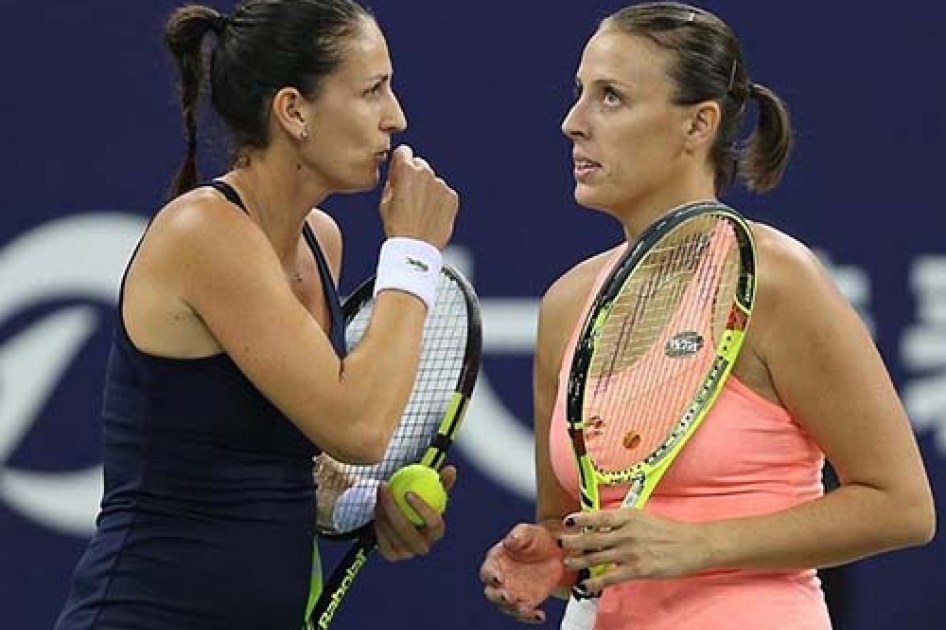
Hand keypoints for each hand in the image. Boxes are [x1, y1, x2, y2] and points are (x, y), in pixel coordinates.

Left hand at [374, 465, 456, 560]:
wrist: (404, 521)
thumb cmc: (421, 502)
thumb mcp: (432, 490)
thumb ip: (441, 481)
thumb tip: (450, 469)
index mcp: (436, 532)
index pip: (434, 523)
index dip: (422, 509)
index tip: (408, 492)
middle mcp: (423, 546)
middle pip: (406, 531)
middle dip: (393, 510)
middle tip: (386, 489)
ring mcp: (406, 553)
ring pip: (391, 532)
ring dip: (382, 511)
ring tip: (381, 491)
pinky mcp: (391, 555)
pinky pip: (380, 537)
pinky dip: (378, 520)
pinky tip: (377, 504)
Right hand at [379, 144, 458, 249]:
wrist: (417, 248)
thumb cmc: (398, 227)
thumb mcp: (385, 202)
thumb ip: (392, 182)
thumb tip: (397, 175)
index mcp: (406, 171)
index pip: (404, 152)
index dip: (400, 162)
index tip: (400, 171)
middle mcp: (426, 174)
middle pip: (420, 166)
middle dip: (415, 176)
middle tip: (410, 196)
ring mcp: (441, 185)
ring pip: (432, 181)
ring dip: (428, 190)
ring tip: (420, 211)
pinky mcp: (452, 197)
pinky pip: (444, 194)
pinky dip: (439, 201)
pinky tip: (431, 215)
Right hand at [479, 523, 566, 623]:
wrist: (556, 551)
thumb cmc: (537, 539)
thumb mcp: (529, 531)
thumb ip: (518, 535)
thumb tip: (508, 541)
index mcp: (497, 560)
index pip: (487, 571)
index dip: (491, 576)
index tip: (499, 578)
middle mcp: (501, 578)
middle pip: (492, 593)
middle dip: (498, 597)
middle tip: (508, 597)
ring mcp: (513, 591)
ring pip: (506, 606)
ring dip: (513, 609)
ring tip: (524, 608)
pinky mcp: (526, 601)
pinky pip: (524, 613)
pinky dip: (530, 616)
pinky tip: (539, 615)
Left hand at [558, 507, 709, 593]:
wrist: (694, 544)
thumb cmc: (670, 531)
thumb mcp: (644, 517)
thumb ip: (623, 521)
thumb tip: (602, 524)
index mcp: (629, 516)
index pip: (598, 516)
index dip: (580, 519)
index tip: (567, 522)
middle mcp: (627, 532)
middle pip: (593, 538)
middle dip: (573, 542)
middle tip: (560, 544)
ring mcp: (631, 551)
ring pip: (598, 557)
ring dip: (580, 560)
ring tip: (567, 563)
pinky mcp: (638, 569)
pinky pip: (611, 576)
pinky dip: (596, 581)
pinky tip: (586, 584)